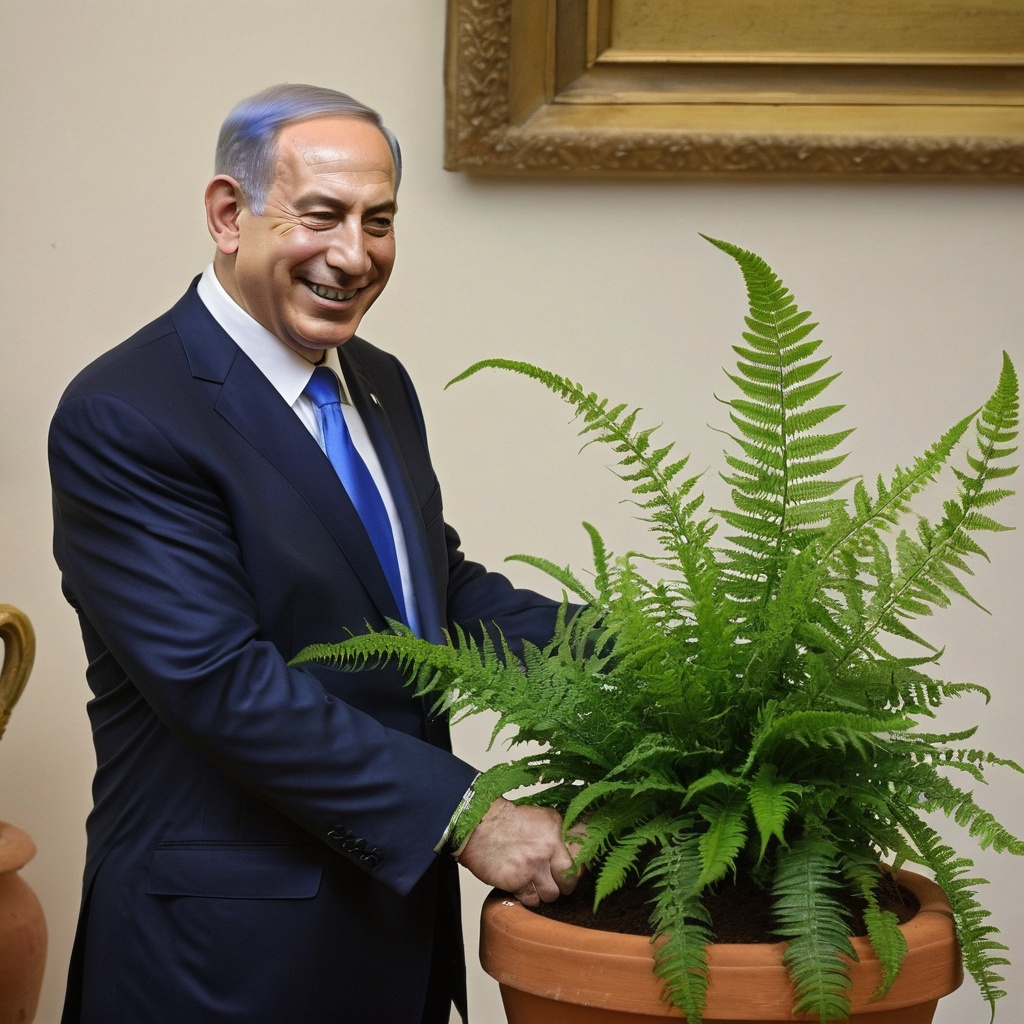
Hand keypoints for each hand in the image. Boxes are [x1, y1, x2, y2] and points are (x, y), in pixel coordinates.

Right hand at [457, 797, 581, 906]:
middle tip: (554, 882)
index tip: (570, 872)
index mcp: (556, 828)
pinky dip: (528, 897)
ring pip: (552, 895)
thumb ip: (559, 835)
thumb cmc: (507, 822)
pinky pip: (533, 900)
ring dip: (544, 893)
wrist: (479, 826)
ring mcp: (533, 866)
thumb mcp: (541, 818)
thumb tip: (577, 854)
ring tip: (535, 883)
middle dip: (563, 885)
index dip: (576, 869)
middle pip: (569, 881)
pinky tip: (522, 886)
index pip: (580, 857)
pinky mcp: (518, 881)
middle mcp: (548, 847)